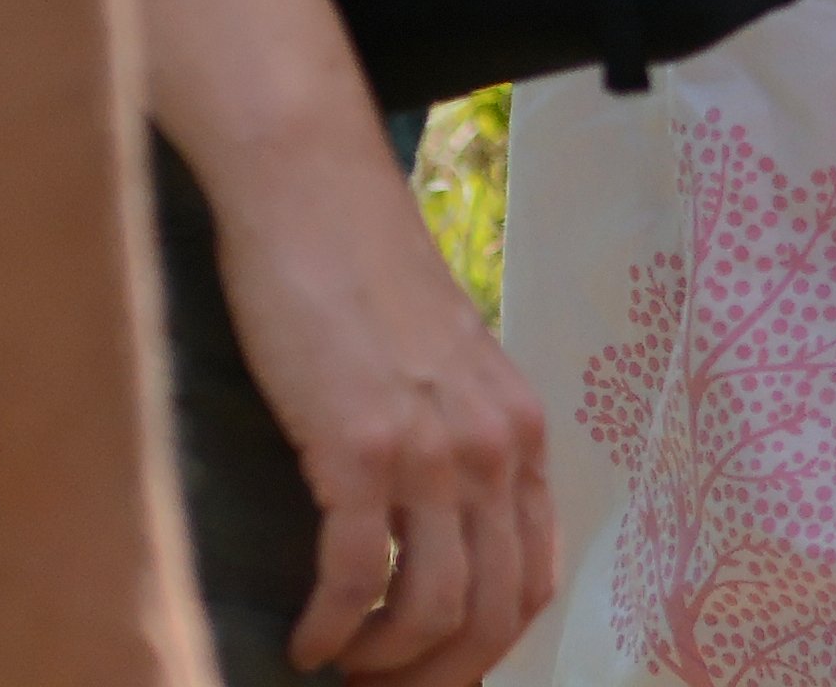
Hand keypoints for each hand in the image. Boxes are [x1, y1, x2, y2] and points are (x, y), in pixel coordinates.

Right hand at [202, 139, 557, 680]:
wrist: (314, 196)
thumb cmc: (361, 277)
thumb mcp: (442, 366)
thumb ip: (455, 440)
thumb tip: (431, 530)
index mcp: (520, 430)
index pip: (531, 578)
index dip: (485, 646)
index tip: (435, 671)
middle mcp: (494, 446)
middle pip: (494, 612)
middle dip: (439, 676)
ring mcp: (433, 448)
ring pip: (433, 609)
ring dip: (385, 661)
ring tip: (342, 666)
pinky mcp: (360, 446)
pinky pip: (357, 576)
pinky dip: (331, 627)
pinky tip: (303, 640)